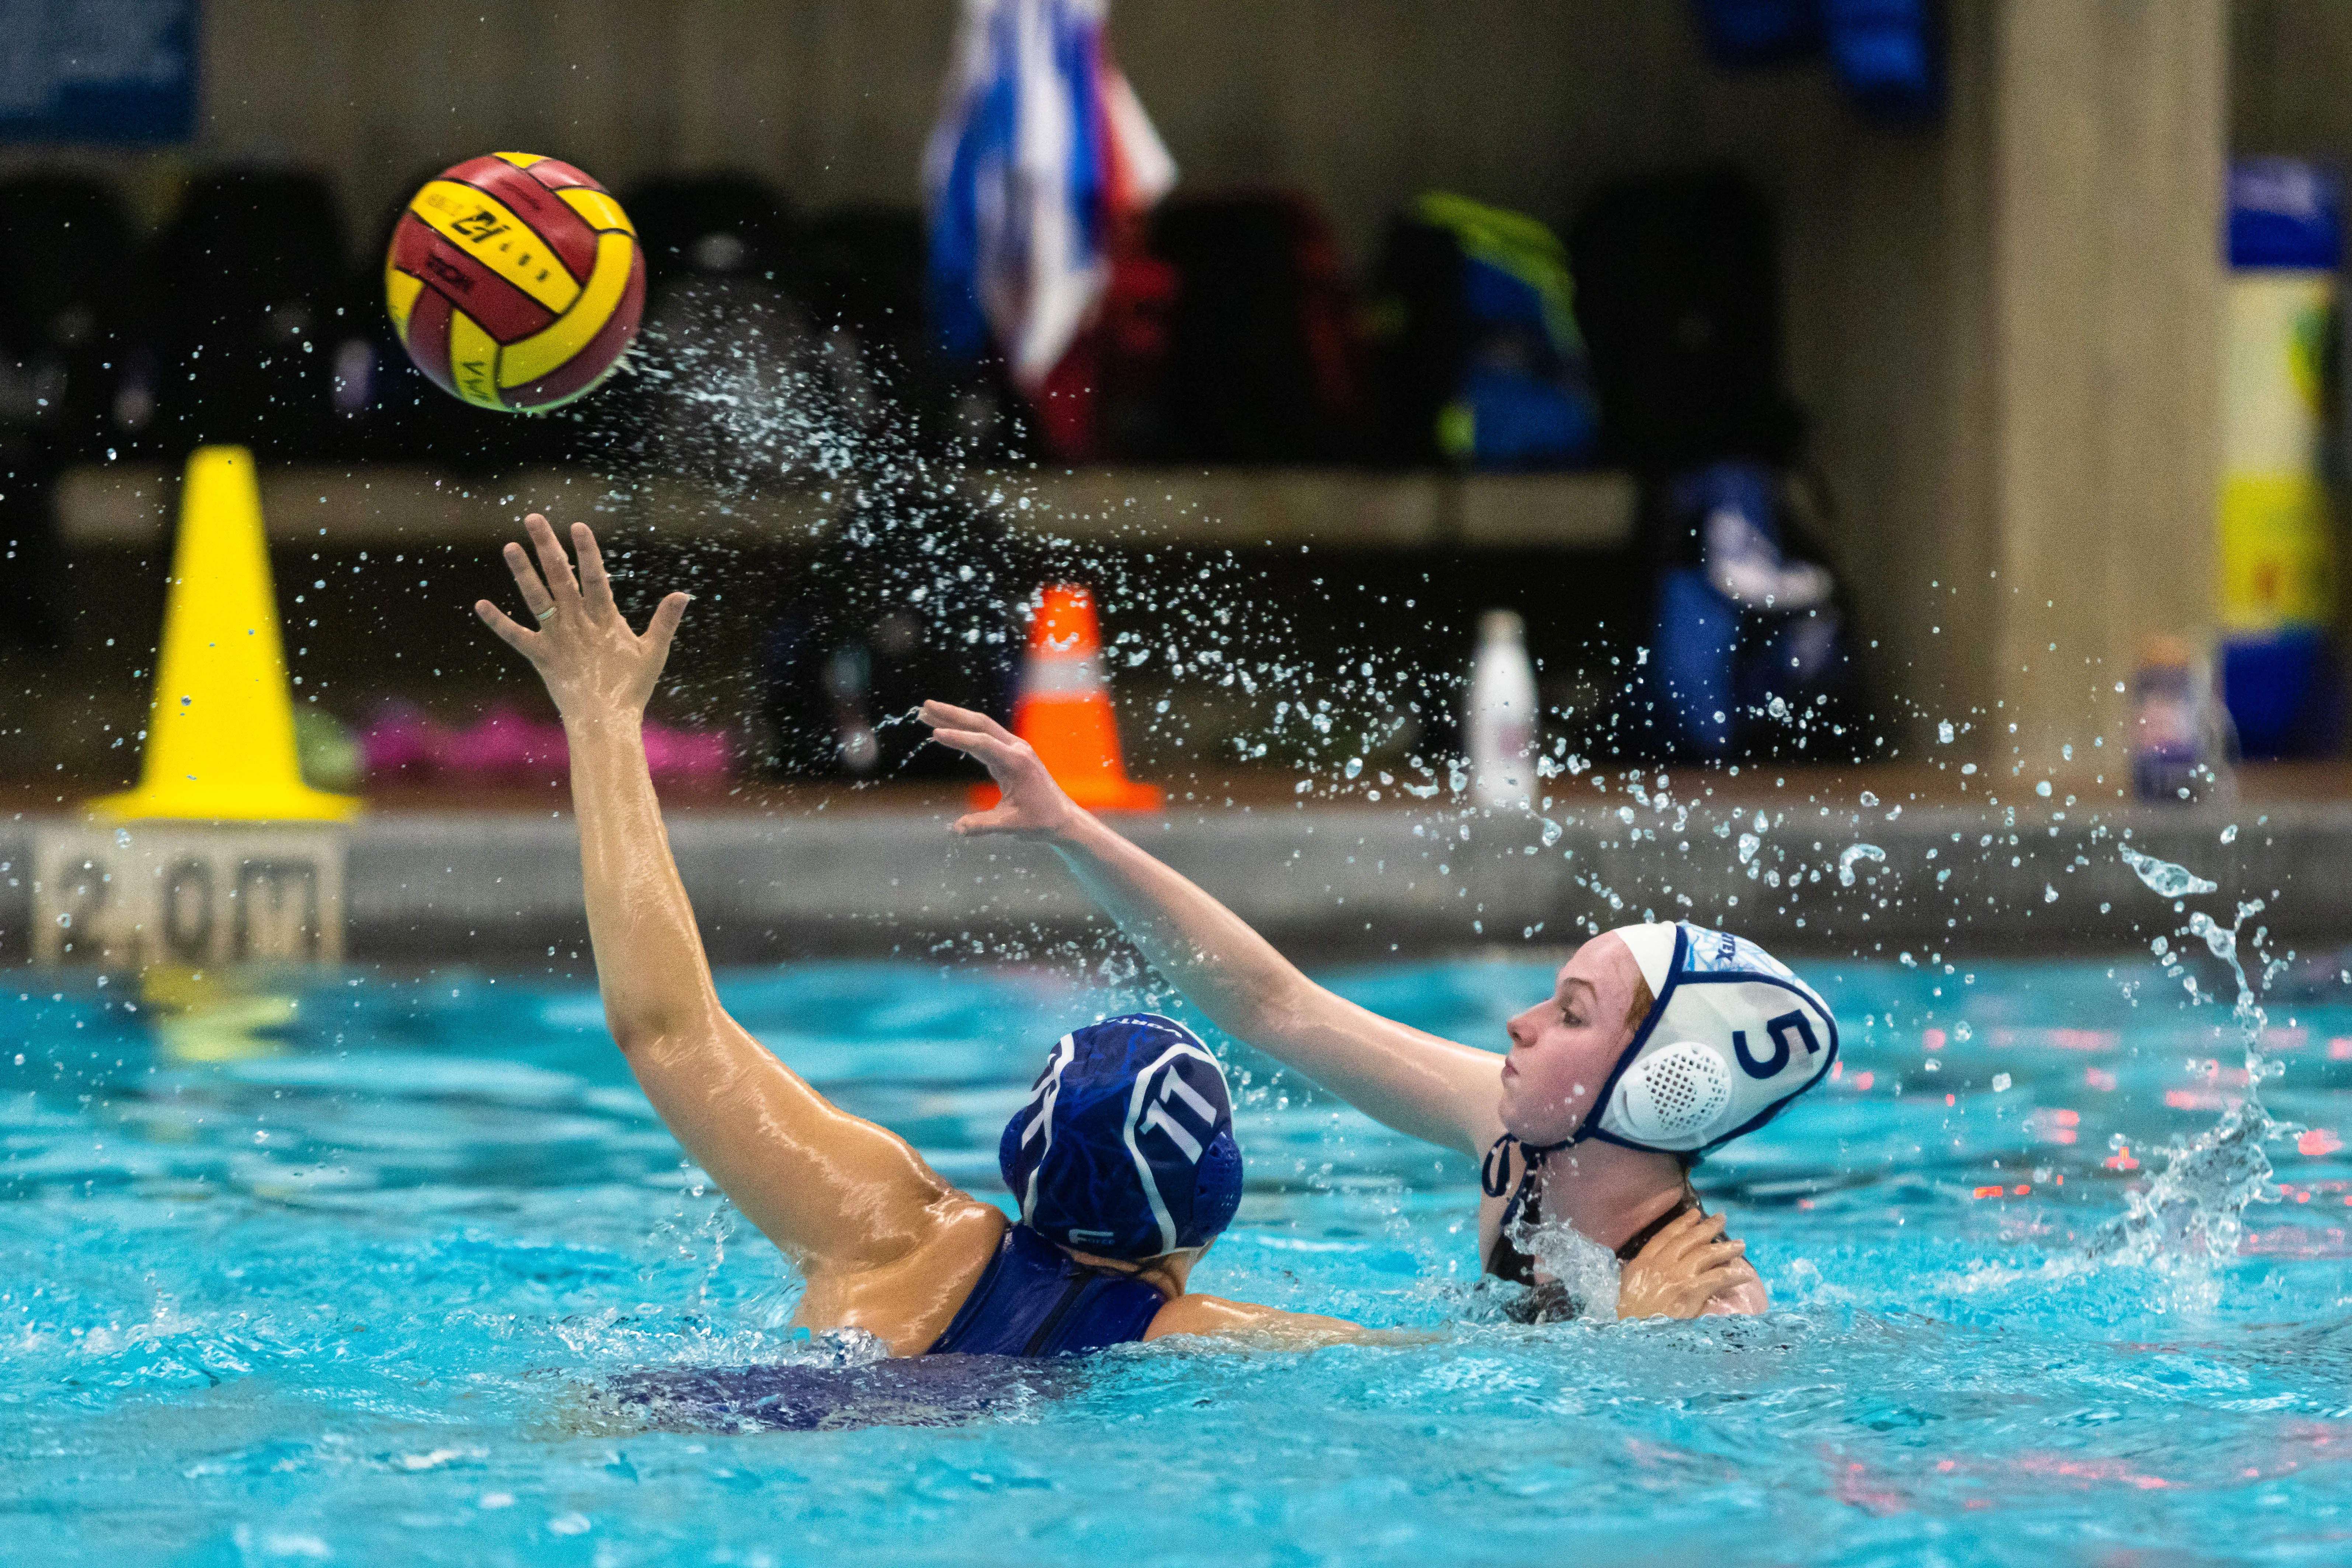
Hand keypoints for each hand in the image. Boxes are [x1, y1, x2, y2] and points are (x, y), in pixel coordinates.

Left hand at [474, 514, 689, 723]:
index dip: (587, 550)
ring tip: (509, 546)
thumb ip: (665, 621)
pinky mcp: (540, 656)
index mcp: (604, 619)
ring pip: (536, 598)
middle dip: (546, 546)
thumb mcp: (654, 653)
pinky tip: (480, 605)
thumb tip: (683, 594)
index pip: (595, 576)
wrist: (605, 721)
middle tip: (533, 518)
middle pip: (560, 576)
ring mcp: (556, 638)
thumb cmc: (632, 688)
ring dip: (522, 571)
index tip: (577, 525)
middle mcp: (577, 623)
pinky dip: (498, 622)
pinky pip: (515, 637)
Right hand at [919, 700, 1082, 837]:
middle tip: (925, 706)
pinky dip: (965, 729)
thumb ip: (982, 826)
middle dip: (952, 714)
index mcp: (1017, 763)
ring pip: (982, 725)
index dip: (959, 739)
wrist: (1063, 817)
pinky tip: (948, 727)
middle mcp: (1017, 749)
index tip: (935, 734)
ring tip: (927, 712)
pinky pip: (985, 735)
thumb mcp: (1011, 826)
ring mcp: (1015, 747)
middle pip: (981, 723)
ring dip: (955, 718)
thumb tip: (955, 830)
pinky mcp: (1012, 752)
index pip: (983, 744)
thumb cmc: (1040, 821)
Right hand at [1614, 1208, 1749, 1320]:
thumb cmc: (1628, 1317)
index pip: (1665, 1236)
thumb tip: (1663, 1268)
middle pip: (1688, 1240)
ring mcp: (1675, 1277)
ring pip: (1705, 1255)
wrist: (1628, 1334)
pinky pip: (1716, 1278)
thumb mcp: (1630, 1288)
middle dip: (1707, 1227)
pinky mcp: (1689, 1292)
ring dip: (1725, 1248)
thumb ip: (1646, 1274)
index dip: (1682, 1224)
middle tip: (1722, 1218)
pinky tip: (1743, 1274)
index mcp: (1642, 1263)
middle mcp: (1660, 1265)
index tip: (1695, 1214)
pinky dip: (1732, 1274)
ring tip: (1740, 1244)